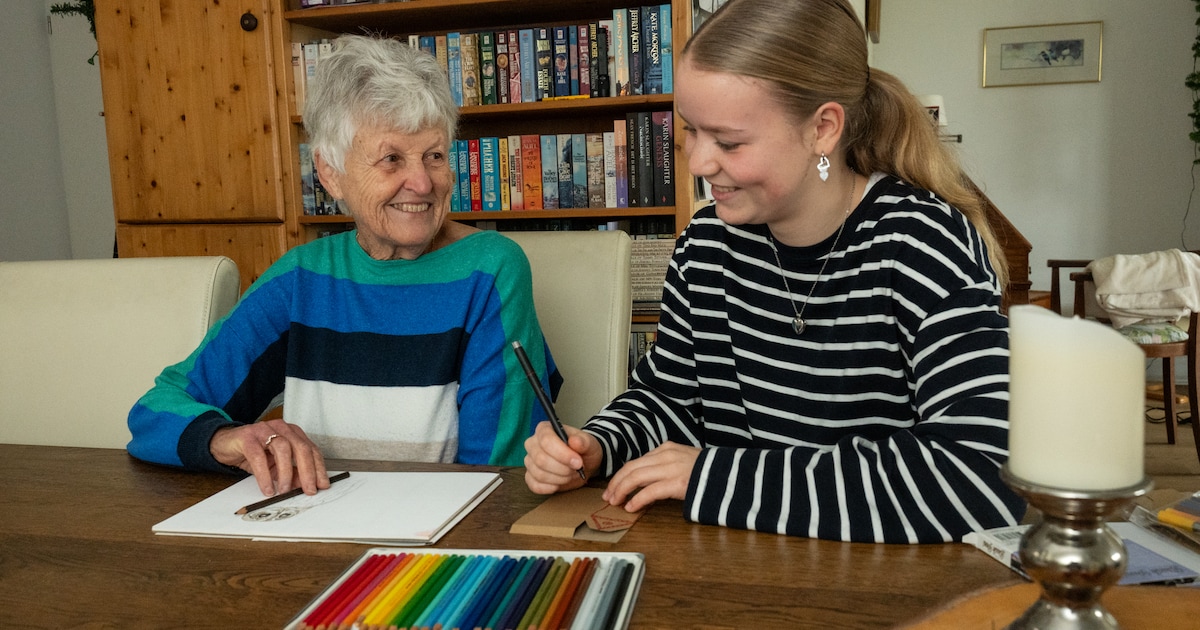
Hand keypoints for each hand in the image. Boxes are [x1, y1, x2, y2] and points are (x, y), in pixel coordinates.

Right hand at [209, 419, 328, 496]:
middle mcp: (281, 428)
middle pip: (301, 447)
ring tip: (284, 490)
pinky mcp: (247, 437)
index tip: (322, 484)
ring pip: (282, 448)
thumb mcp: (276, 466)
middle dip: (308, 470)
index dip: (319, 468)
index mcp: (293, 433)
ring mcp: (264, 430)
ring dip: (286, 472)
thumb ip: (292, 473)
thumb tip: (304, 485)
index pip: (311, 449)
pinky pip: (258, 456)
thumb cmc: (254, 452)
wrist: (226, 445)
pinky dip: (264, 475)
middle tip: (308, 489)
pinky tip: (267, 488)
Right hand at [523, 421, 602, 493]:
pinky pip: (535, 486)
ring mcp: (530, 461)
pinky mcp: (530, 477)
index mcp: (544, 430)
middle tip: (576, 469)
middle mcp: (533, 444)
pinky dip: (550, 487)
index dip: (562, 453)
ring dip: (559, 478)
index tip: (577, 462)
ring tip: (570, 474)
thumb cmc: (583, 450)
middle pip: (540, 459)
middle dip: (562, 468)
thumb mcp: (589, 444)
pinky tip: (559, 483)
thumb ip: (583, 441)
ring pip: (539, 474)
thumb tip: (575, 441)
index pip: (546, 440)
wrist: (582, 464)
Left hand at [602, 442, 699, 512]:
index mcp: (666, 448)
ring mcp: (672, 467)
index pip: (636, 461)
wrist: (731, 475)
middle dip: (616, 483)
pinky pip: (650, 491)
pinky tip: (631, 508)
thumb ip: (664, 466)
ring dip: (622, 491)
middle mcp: (666, 455)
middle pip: (631, 467)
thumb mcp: (683, 461)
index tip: (613, 488)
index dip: (621, 475)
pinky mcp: (678, 483)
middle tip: (608, 497)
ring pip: (636, 477)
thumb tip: (644, 482)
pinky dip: (637, 499)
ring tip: (615, 502)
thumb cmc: (707, 472)